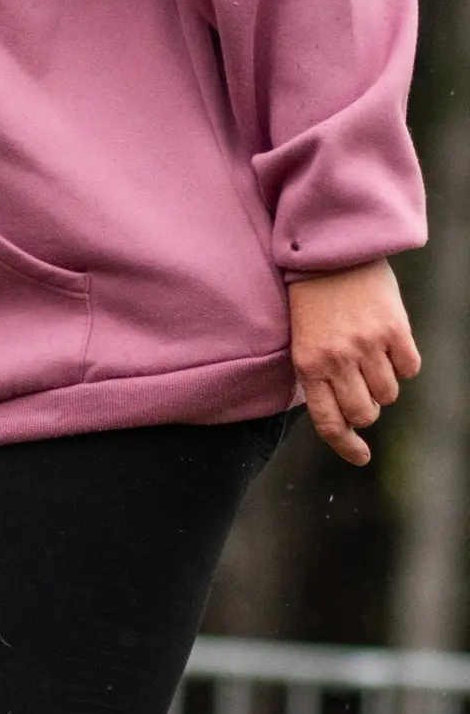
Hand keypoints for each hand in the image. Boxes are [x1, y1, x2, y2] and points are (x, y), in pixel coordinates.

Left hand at [289, 259, 419, 465]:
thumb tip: (340, 414)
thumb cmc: (314, 304)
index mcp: (309, 367)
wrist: (332, 255)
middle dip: (366, 412)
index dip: (346, 445)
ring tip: (374, 365)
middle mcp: (338, 360)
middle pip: (363, 412)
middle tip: (363, 396)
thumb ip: (319, 377)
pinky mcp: (394, 329)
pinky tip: (392, 350)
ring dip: (385, 387)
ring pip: (388, 393)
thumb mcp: (303, 343)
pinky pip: (410, 368)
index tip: (360, 458)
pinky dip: (404, 366)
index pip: (328, 421)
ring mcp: (367, 345)